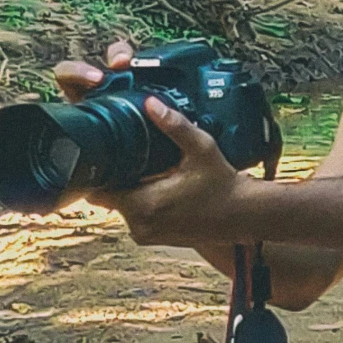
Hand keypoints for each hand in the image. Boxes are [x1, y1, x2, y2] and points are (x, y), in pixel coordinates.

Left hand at [52, 41, 253, 246]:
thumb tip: (151, 104)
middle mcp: (140, 224)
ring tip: (147, 171)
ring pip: (120, 207)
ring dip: (128, 190)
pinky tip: (156, 187)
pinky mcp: (152, 239)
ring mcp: (145, 235)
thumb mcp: (201, 148)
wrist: (243, 214)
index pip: (99, 189)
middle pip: (108, 197)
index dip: (101, 170)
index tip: (108, 153)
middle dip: (116, 177)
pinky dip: (139, 203)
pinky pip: (134, 217)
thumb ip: (174, 125)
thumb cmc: (224, 185)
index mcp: (144, 204)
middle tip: (131, 157)